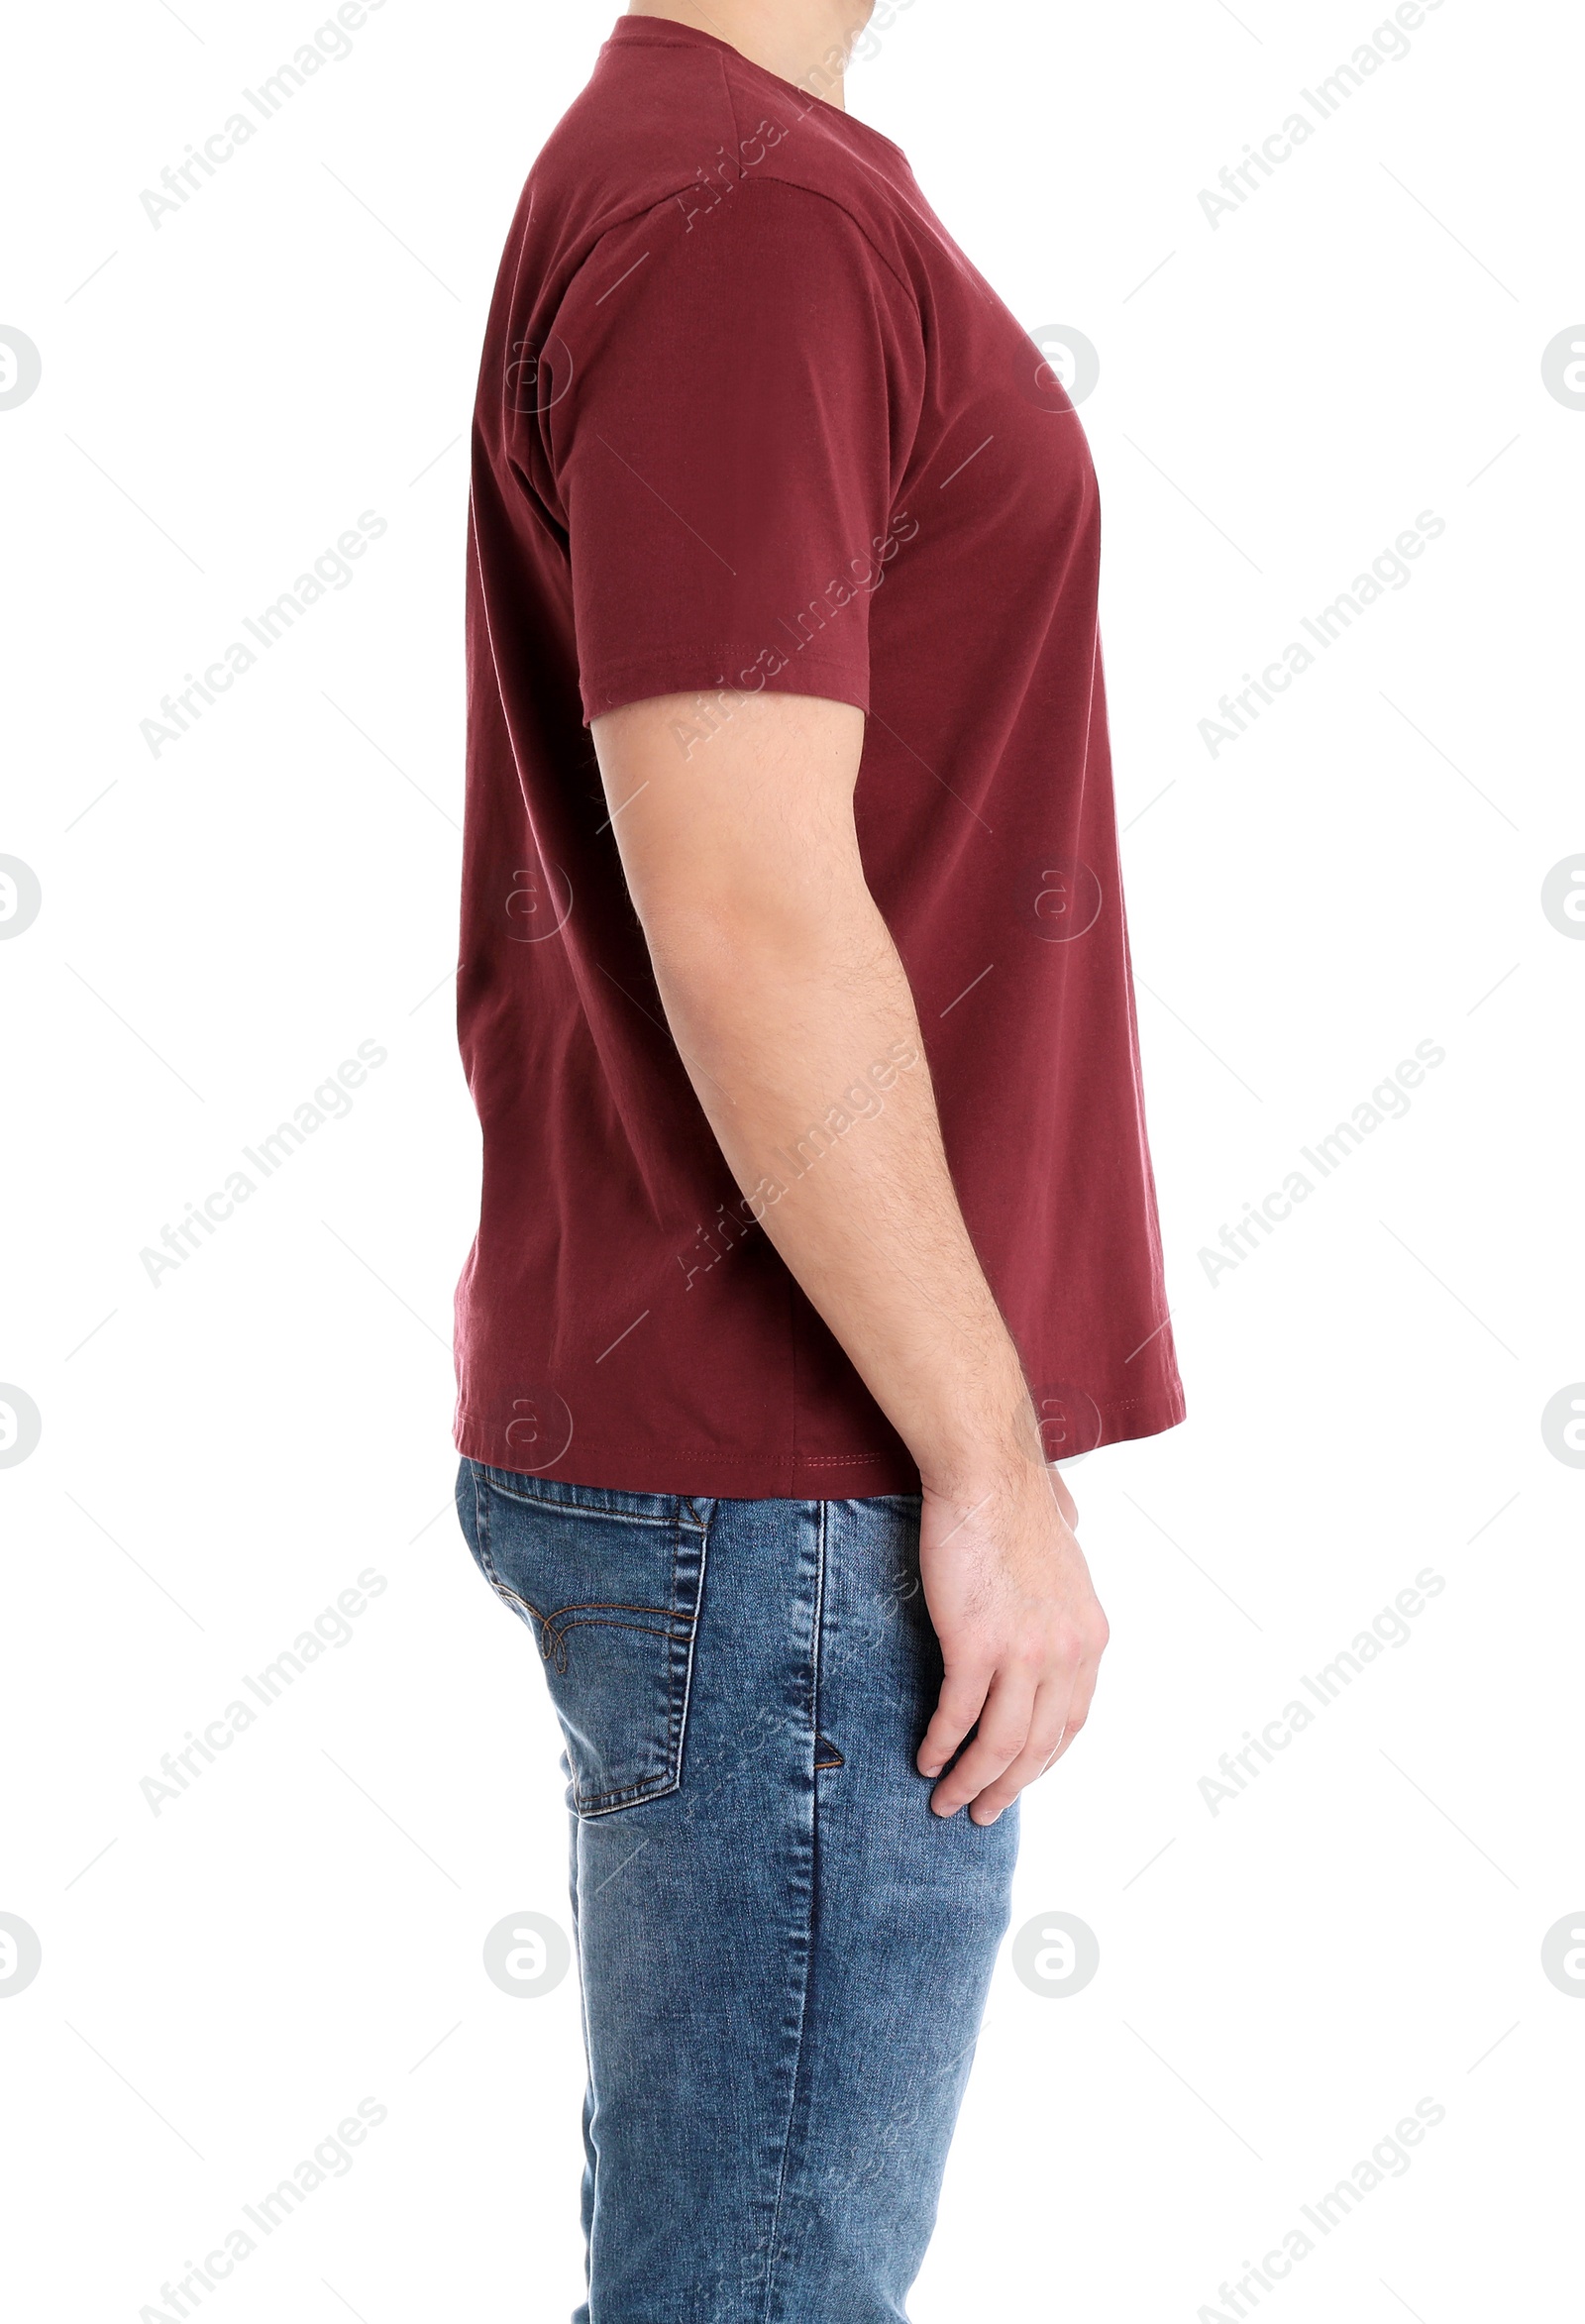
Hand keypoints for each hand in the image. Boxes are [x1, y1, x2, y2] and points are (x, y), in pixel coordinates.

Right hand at [915, 1459, 1108, 1822]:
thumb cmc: (1019, 1504)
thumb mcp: (1069, 1557)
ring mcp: (1024, 1654)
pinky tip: (926, 1759)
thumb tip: (1066, 1571)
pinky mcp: (976, 1645)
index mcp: (1090, 1638)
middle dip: (1006, 1788)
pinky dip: (941, 1745)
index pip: (1071, 1722)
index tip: (1018, 1777)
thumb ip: (1067, 1587)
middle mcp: (1066, 1655)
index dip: (1042, 1759)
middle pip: (1037, 1746)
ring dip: (971, 1781)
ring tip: (948, 1802)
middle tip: (980, 1812)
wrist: (990, 1476)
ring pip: (999, 1744)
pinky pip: (958, 1715)